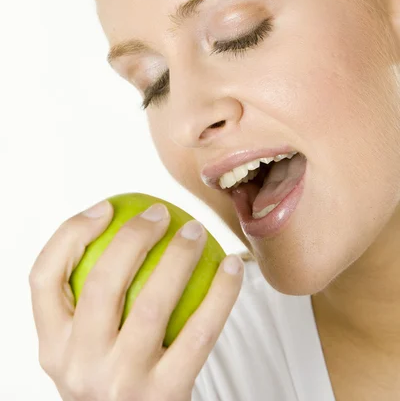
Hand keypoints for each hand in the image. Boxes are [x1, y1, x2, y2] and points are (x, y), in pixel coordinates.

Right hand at [29, 201, 243, 400]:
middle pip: (102, 283)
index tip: (106, 207)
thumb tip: (115, 220)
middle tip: (161, 213)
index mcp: (53, 346)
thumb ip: (88, 300)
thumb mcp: (84, 346)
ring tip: (197, 230)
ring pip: (152, 304)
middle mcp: (79, 365)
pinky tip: (232, 266)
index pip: (44, 277)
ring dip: (180, 257)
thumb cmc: (113, 373)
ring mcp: (121, 382)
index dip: (71, 233)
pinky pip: (200, 333)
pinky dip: (220, 294)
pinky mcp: (165, 395)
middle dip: (133, 235)